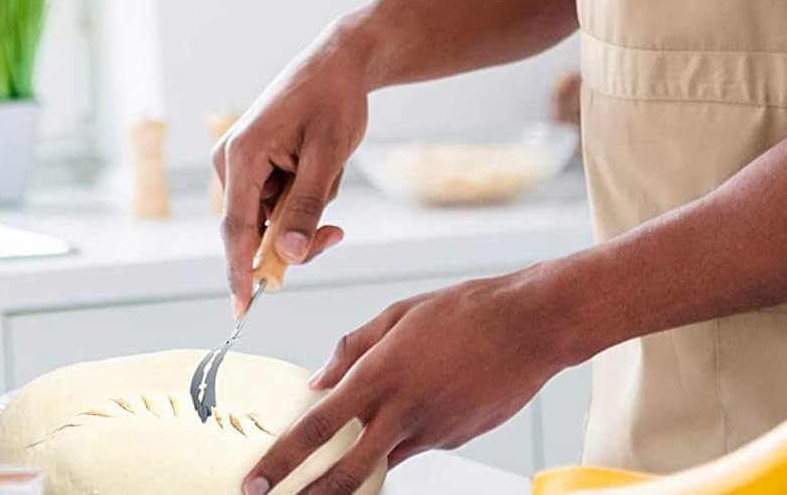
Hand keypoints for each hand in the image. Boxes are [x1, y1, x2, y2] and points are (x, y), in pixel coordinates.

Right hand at [214, 22, 372, 315]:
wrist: (340, 61)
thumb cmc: (334, 99)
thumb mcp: (328, 155)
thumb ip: (307, 207)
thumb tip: (290, 258)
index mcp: (241, 155)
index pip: (236, 230)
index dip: (240, 274)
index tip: (241, 313)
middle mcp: (230, 161)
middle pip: (255, 230)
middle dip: (295, 235)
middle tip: (335, 232)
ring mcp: (240, 163)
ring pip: (270, 219)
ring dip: (305, 209)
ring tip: (329, 169)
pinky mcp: (253, 164)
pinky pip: (276, 203)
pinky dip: (303, 196)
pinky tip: (321, 165)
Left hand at [241, 272, 563, 494]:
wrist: (530, 326)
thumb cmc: (464, 309)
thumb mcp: (399, 314)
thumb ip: (353, 348)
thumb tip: (318, 380)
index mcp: (381, 374)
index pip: (318, 427)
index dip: (283, 459)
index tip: (256, 480)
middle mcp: (402, 411)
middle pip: (345, 473)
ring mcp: (432, 431)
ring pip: (385, 461)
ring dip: (361, 467)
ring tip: (344, 462)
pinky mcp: (456, 440)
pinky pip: (419, 444)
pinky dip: (408, 435)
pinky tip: (426, 403)